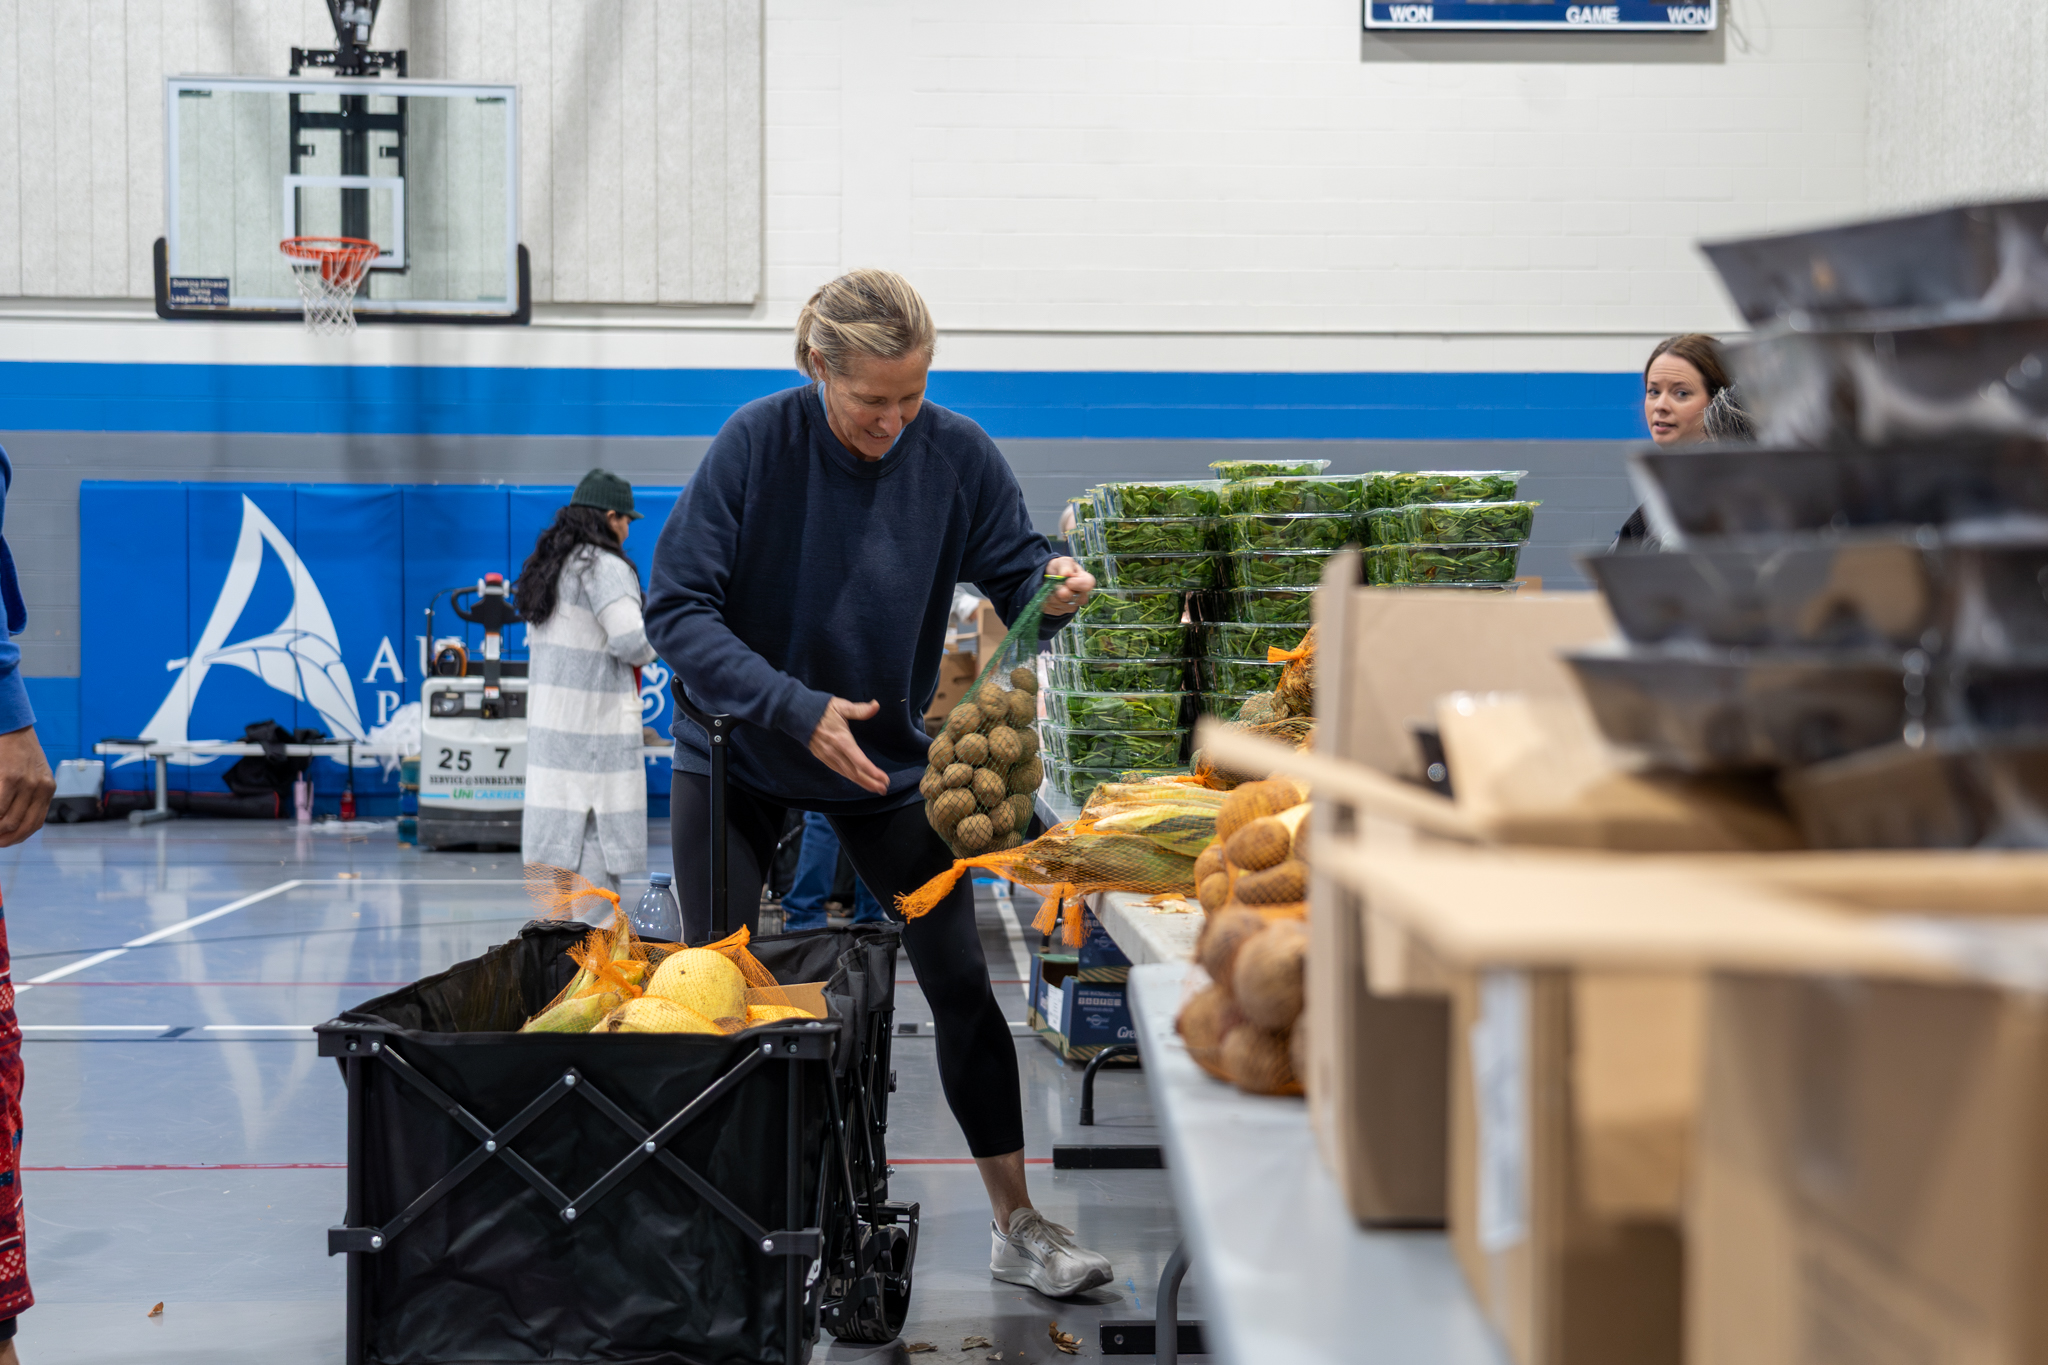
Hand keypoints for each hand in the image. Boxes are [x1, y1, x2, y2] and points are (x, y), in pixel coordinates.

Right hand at [0, 726, 51, 847]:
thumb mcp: (34, 772)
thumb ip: (30, 793)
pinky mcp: (10, 777)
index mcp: (48, 788)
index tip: (4, 842)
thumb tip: (14, 820)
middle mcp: (41, 788)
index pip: (36, 823)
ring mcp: (27, 783)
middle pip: (22, 826)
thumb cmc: (18, 750)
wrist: (12, 726)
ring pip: (9, 821)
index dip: (18, 837)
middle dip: (4, 839)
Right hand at [809, 698, 889, 793]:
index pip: (859, 760)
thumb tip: (876, 705)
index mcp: (841, 740)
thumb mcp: (841, 706)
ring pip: (847, 774)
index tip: (884, 779)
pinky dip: (850, 778)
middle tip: (884, 789)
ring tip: (875, 788)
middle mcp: (834, 752)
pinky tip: (858, 780)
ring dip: (862, 782)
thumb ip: (860, 710)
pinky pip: (839, 771)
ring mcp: (827, 756)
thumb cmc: (821, 709)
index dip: (872, 772)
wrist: (797, 714)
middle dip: (870, 782)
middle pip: (854, 772)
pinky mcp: (822, 758)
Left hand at [1042, 557, 1095, 615]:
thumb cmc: (1060, 568)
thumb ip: (1066, 566)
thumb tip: (1066, 574)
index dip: (1077, 584)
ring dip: (1050, 594)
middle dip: (1059, 590)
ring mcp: (1071, 606)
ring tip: (1050, 587)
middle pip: (1071, 598)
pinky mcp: (1059, 612)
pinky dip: (1045, 601)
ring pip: (1058, 604)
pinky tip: (1047, 594)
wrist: (1049, 577)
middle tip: (1054, 583)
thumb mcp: (1063, 562)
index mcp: (1085, 582)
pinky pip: (1049, 609)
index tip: (1068, 581)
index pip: (1087, 585)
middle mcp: (1081, 597)